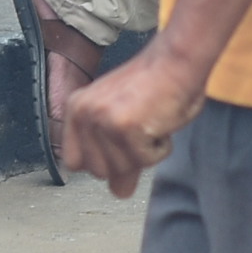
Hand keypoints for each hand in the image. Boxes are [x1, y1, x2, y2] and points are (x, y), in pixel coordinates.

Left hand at [60, 42, 203, 196]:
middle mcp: (85, 114)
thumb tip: (119, 192)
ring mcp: (104, 121)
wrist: (177, 61)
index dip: (101, 161)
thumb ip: (113, 152)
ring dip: (145, 152)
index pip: (74, 162)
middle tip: (141, 129)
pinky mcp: (127, 128)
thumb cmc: (155, 83)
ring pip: (123, 169)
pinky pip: (147, 161)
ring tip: (151, 121)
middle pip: (100, 171)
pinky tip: (161, 122)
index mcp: (77, 108)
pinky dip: (161, 148)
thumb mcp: (122, 116)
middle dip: (126, 159)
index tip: (120, 146)